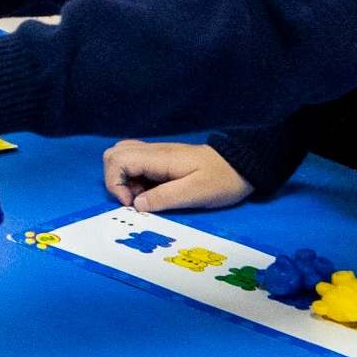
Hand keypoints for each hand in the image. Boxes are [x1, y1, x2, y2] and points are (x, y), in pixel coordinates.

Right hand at [102, 142, 251, 213]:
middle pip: (113, 155)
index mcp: (158, 157)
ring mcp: (156, 155)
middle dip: (115, 180)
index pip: (117, 160)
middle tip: (135, 200)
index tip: (133, 203)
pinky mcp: (162, 161)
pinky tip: (150, 193)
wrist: (242, 165)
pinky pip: (135, 164)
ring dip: (124, 180)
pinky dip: (134, 179)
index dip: (116, 183)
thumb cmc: (222, 180)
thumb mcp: (196, 193)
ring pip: (122, 158)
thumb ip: (165, 197)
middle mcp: (153, 152)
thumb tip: (137, 204)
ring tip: (143, 198)